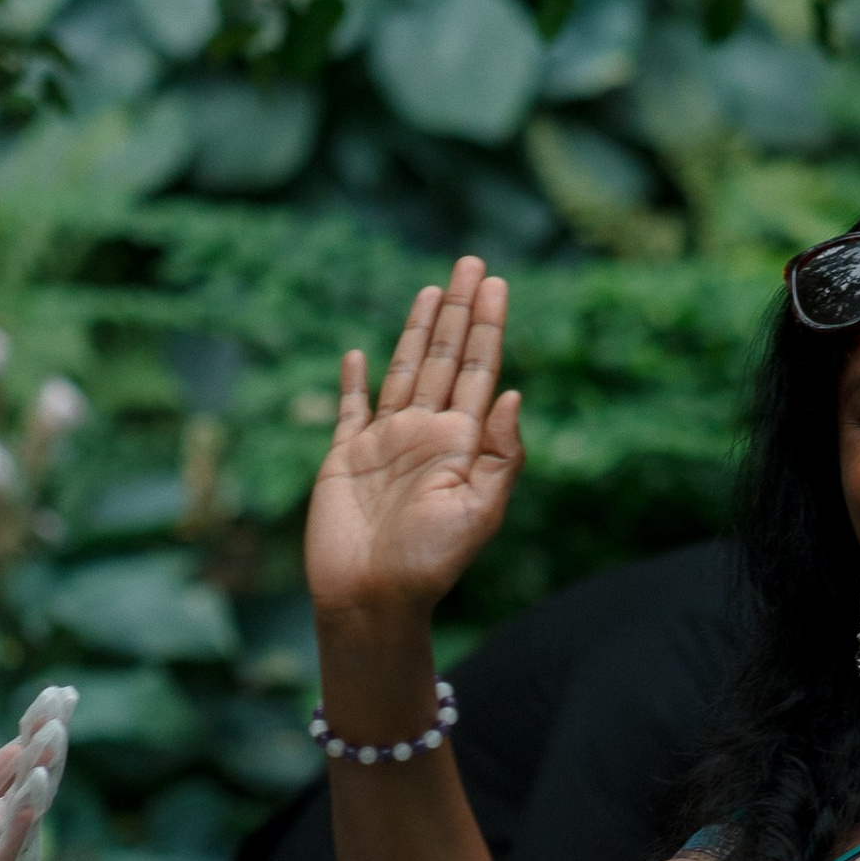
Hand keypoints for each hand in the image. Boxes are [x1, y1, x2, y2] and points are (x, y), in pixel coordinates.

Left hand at [0, 686, 73, 860]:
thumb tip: (17, 744)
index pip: (24, 766)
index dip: (39, 730)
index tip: (59, 692)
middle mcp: (6, 837)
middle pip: (33, 782)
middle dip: (48, 742)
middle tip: (65, 701)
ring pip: (26, 812)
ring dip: (40, 772)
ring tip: (53, 733)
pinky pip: (7, 852)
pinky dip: (22, 821)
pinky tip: (34, 787)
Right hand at [305, 260, 522, 625]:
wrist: (370, 599)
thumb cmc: (428, 563)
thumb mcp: (479, 512)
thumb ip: (501, 454)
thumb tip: (514, 393)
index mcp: (462, 443)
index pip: (480, 370)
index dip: (488, 326)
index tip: (497, 283)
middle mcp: (426, 434)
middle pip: (447, 357)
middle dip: (460, 310)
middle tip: (472, 261)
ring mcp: (386, 443)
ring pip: (405, 370)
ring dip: (420, 330)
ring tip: (434, 289)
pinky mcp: (345, 457)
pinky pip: (351, 410)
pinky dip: (353, 381)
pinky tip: (357, 354)